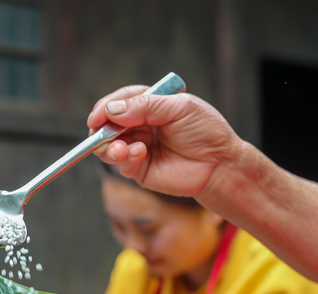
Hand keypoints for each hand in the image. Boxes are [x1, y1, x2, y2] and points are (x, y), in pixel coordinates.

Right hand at [87, 86, 245, 198]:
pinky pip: (121, 164)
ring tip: (120, 149)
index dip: (106, 107)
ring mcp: (137, 147)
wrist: (220, 164)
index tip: (98, 115)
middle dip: (102, 130)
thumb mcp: (178, 108)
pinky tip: (138, 154)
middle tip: (102, 134)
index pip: (120, 101)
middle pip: (107, 124)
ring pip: (108, 146)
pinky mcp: (138, 169)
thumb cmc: (205, 131)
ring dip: (108, 147)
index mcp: (150, 105)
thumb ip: (145, 107)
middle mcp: (140, 125)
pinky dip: (124, 158)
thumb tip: (110, 110)